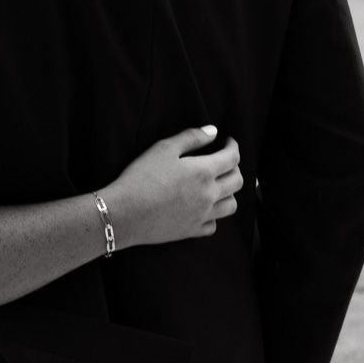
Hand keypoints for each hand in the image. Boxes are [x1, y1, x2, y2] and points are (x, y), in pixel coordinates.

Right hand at [102, 127, 241, 249]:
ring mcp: (203, 216)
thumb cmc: (142, 177)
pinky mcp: (192, 231)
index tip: (228, 142)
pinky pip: (214, 225)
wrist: (126, 213)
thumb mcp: (163, 148)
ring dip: (230, 192)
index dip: (233, 146)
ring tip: (219, 185)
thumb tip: (213, 131)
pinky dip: (214, 215)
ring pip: (231, 205)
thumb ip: (191, 137)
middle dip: (235, 167)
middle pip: (237, 182)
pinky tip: (205, 208)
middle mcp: (209, 195)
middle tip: (225, 161)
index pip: (232, 158)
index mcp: (204, 172)